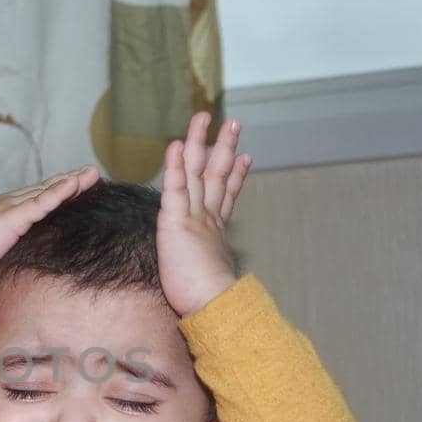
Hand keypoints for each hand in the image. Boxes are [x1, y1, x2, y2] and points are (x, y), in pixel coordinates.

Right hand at [0, 166, 102, 290]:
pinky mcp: (10, 218)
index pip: (35, 198)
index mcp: (3, 212)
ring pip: (47, 191)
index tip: (76, 186)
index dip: (56, 191)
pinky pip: (40, 203)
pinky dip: (58, 192)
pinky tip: (74, 184)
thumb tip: (18, 256)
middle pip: (45, 189)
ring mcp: (9, 209)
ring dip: (71, 181)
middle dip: (69, 181)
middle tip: (92, 173)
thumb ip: (5, 247)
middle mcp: (8, 204)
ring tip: (92, 173)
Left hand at [157, 111, 250, 316]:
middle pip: (217, 173)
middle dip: (225, 147)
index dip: (236, 175)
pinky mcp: (176, 220)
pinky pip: (175, 186)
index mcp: (215, 231)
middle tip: (233, 124)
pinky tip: (176, 144)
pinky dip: (176, 164)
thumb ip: (211, 264)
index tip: (245, 158)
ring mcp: (194, 216)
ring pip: (198, 171)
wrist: (213, 303)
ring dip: (200, 142)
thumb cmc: (208, 299)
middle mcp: (208, 218)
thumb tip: (217, 272)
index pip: (226, 196)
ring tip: (204, 118)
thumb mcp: (210, 275)